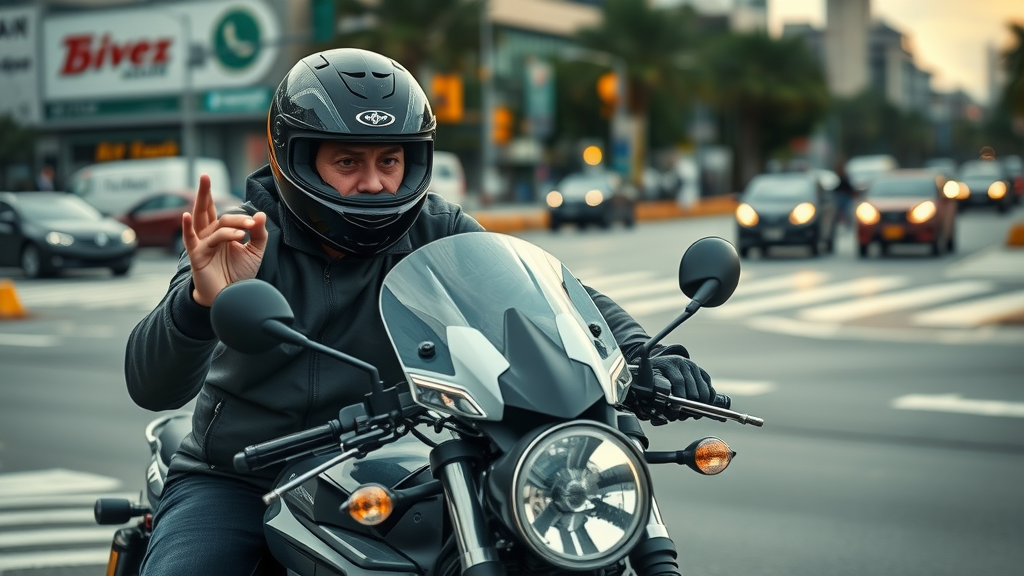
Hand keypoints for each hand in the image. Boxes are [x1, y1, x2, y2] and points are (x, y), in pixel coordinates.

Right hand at [183, 174, 267, 306]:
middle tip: (205, 175)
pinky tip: (186, 215)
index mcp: (222, 233)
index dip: (240, 216)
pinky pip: (191, 240)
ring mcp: (202, 245)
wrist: (232, 298)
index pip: (224, 214)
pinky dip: (187, 227)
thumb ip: (259, 234)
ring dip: (229, 225)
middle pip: (205, 210)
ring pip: (212, 226)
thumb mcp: (255, 252)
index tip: (255, 223)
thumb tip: (260, 214)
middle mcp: (209, 236)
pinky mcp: (197, 256)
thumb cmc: (239, 275)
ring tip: (245, 230)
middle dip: (204, 192)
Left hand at [649, 355, 714, 422]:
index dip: (680, 397)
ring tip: (693, 414)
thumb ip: (653, 388)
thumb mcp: (649, 377)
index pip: (679, 381)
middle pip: (692, 387)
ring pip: (704, 388)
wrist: (662, 361)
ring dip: (700, 404)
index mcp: (670, 364)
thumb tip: (658, 407)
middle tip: (684, 416)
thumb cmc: (654, 373)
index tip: (677, 408)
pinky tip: (703, 407)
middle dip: (690, 404)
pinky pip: (709, 386)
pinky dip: (709, 398)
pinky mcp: (701, 371)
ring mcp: (694, 367)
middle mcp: (684, 364)